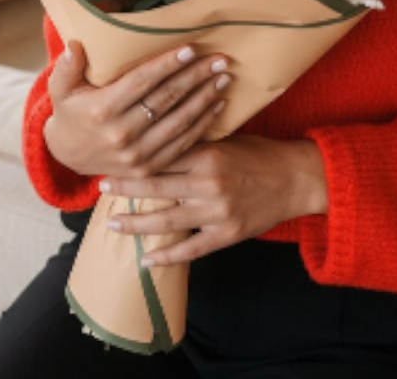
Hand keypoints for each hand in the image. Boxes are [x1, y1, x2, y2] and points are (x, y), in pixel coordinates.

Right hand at [43, 40, 230, 178]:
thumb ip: (67, 67)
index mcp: (102, 110)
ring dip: (205, 98)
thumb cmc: (71, 112)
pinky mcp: (148, 168)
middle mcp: (121, 134)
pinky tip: (218, 105)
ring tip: (224, 77)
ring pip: (179, 122)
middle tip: (220, 59)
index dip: (168, 65)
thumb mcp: (60, 89)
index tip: (191, 48)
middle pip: (166, 100)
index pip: (142, 82)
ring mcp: (136, 155)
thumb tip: (74, 45)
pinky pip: (182, 144)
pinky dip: (203, 124)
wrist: (69, 156)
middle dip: (196, 77)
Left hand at [102, 135, 327, 265]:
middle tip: (101, 185)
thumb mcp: (228, 139)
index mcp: (208, 154)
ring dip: (136, 223)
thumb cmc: (261, 154)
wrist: (296, 178)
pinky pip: (191, 249)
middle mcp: (208, 183)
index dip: (136, 158)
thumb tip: (161, 137)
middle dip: (126, 187)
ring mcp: (216, 212)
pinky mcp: (227, 234)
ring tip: (112, 223)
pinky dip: (168, 257)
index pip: (162, 156)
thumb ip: (196, 142)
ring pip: (167, 221)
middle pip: (156, 187)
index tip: (112, 156)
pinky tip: (146, 260)